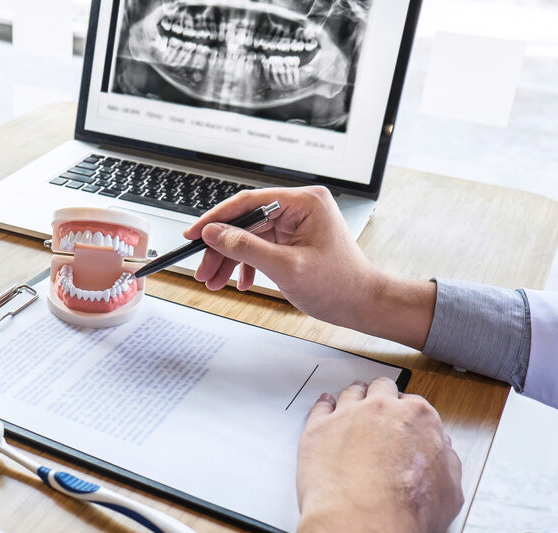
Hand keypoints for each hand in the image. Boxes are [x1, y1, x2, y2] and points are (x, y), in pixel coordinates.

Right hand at [182, 187, 435, 349]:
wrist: (363, 304)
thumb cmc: (339, 285)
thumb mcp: (286, 268)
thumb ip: (246, 247)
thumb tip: (214, 233)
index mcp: (304, 202)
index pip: (249, 202)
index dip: (217, 219)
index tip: (194, 234)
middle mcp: (300, 207)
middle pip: (246, 221)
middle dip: (221, 248)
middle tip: (203, 270)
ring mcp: (297, 223)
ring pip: (249, 236)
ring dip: (230, 259)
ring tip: (214, 281)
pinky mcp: (293, 239)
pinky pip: (260, 246)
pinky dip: (247, 264)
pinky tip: (240, 281)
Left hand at [294, 378, 462, 532]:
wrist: (364, 524)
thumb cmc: (407, 512)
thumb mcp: (451, 492)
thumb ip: (448, 464)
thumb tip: (443, 453)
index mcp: (418, 418)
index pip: (414, 404)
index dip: (408, 415)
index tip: (404, 423)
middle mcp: (382, 409)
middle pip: (382, 390)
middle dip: (382, 397)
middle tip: (379, 409)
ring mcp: (347, 416)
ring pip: (351, 393)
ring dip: (354, 397)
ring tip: (353, 402)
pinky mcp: (318, 429)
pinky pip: (320, 407)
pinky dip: (324, 405)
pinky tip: (326, 407)